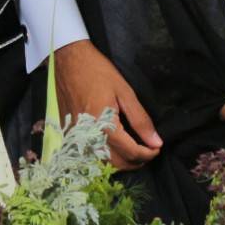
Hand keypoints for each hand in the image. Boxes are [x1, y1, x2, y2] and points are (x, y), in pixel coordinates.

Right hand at [52, 40, 161, 169]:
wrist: (68, 61)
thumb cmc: (98, 71)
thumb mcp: (125, 92)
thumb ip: (140, 119)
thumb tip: (156, 141)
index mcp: (104, 125)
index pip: (130, 152)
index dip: (147, 154)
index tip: (157, 148)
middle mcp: (88, 136)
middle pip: (115, 164)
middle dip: (135, 162)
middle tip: (148, 151)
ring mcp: (76, 137)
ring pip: (100, 164)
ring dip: (119, 163)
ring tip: (133, 152)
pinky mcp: (68, 134)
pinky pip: (88, 155)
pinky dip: (104, 157)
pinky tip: (113, 148)